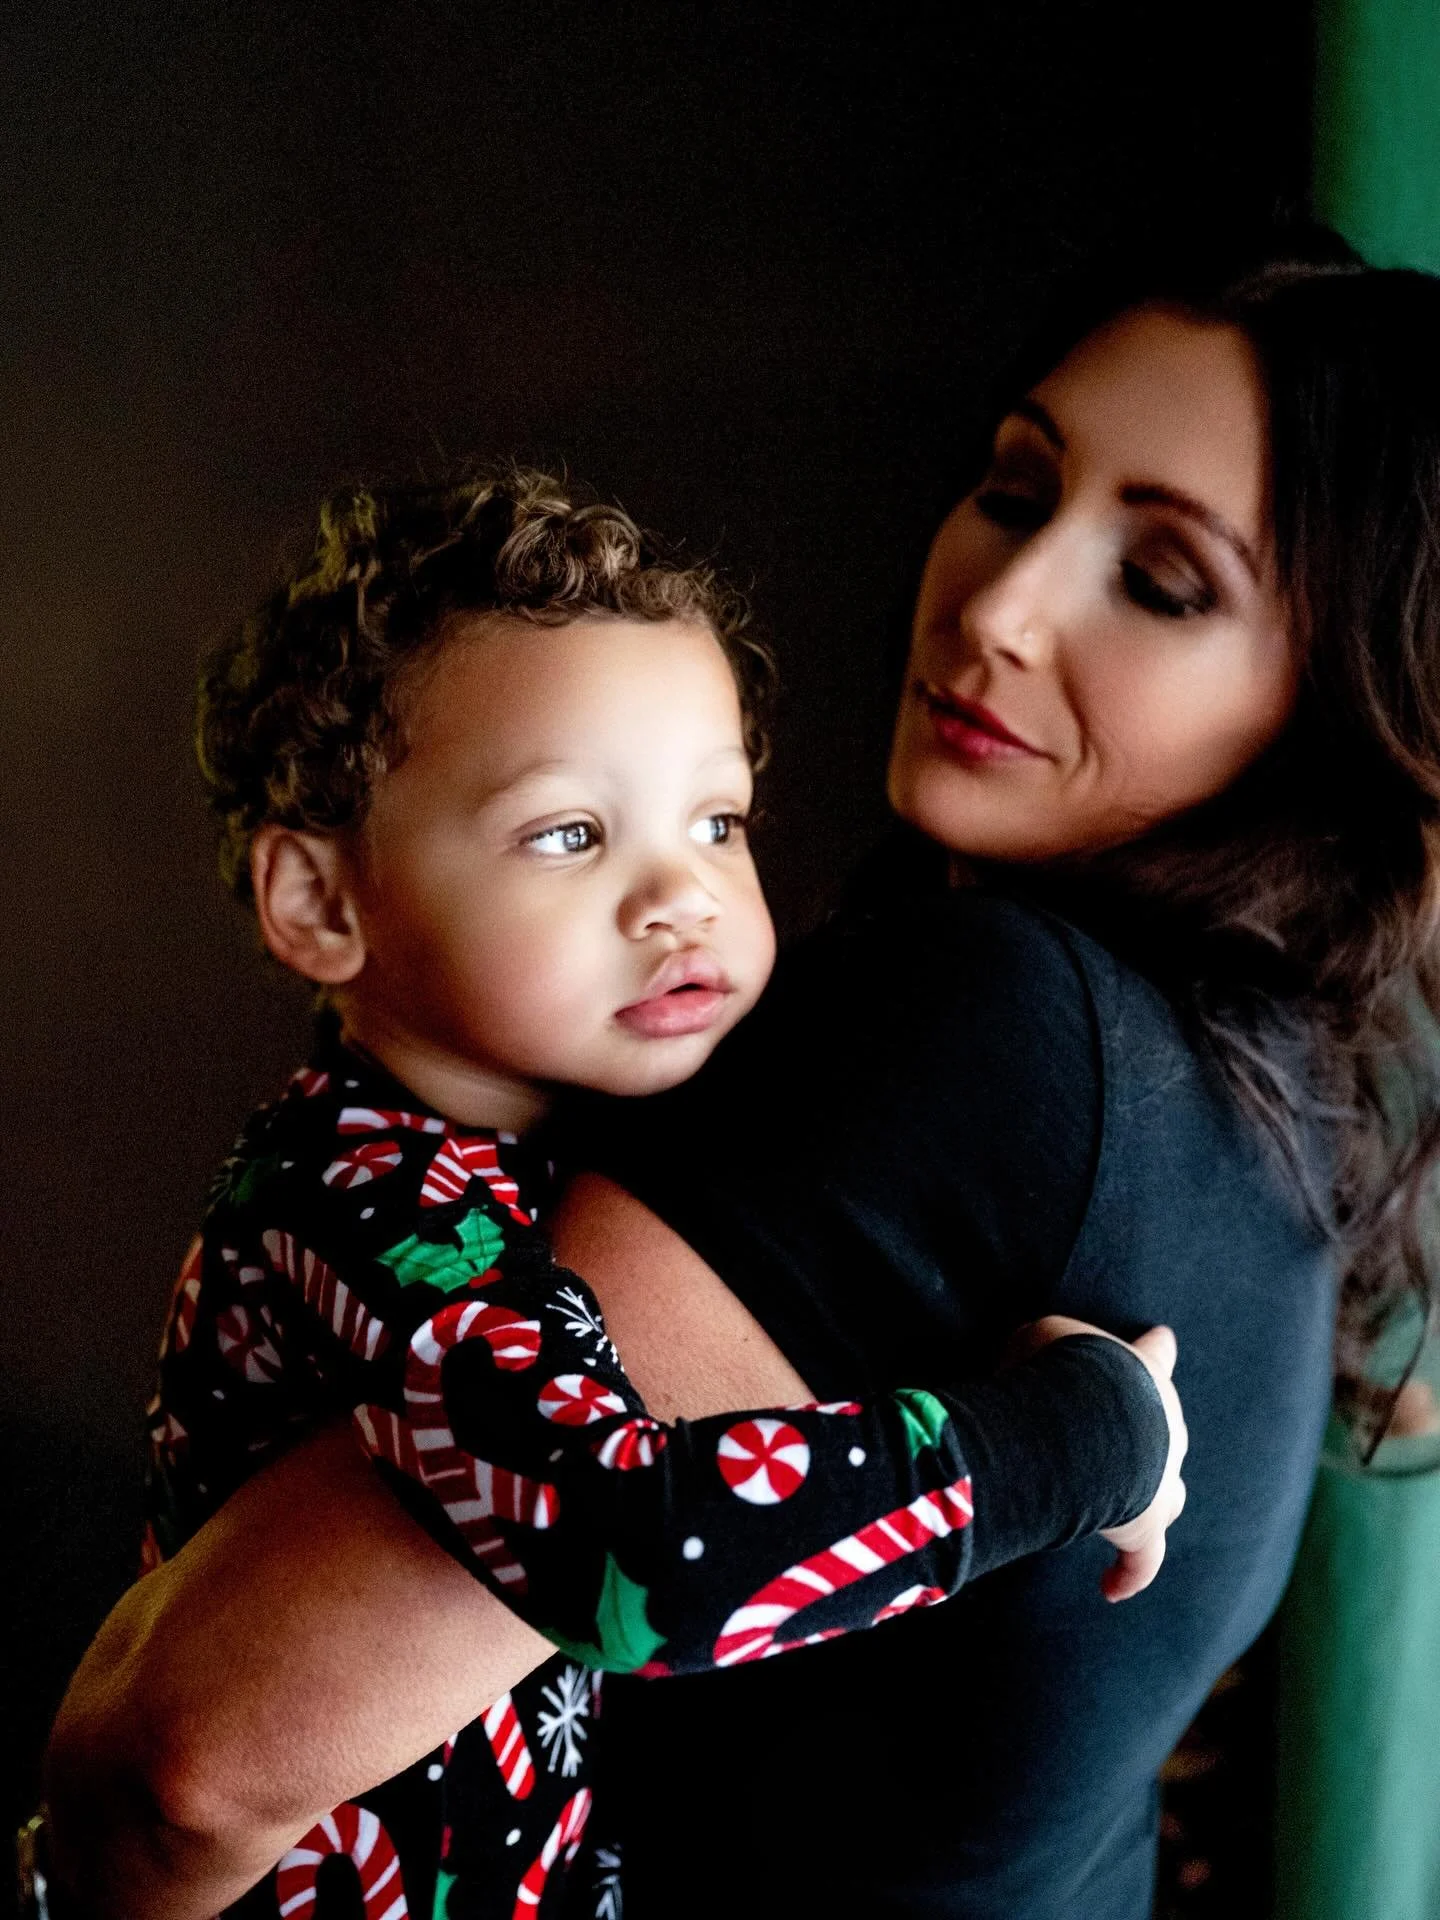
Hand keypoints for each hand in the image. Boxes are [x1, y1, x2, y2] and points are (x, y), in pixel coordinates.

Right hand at [1017, 1315, 1187, 1602]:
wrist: (1084, 1422)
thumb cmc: (1063, 1369)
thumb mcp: (1044, 1336)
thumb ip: (1042, 1348)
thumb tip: (1024, 1358)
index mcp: (1147, 1374)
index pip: (1156, 1353)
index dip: (1154, 1348)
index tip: (1162, 1339)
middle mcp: (1167, 1427)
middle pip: (1166, 1428)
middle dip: (1143, 1431)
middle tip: (1105, 1434)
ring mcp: (1162, 1481)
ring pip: (1168, 1494)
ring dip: (1150, 1496)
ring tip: (1125, 1506)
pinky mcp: (1145, 1528)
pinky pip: (1142, 1559)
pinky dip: (1129, 1574)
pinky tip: (1111, 1588)